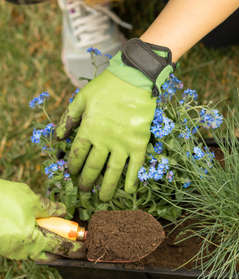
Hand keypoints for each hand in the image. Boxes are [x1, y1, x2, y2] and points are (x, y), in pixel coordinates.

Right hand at [0, 179, 83, 261]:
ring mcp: (10, 248)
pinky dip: (35, 238)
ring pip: (35, 250)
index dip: (75, 246)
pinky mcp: (3, 243)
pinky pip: (24, 244)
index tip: (86, 246)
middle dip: (63, 249)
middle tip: (75, 243)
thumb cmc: (0, 199)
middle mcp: (21, 249)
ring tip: (60, 233)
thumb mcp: (30, 200)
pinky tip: (40, 228)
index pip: (61, 246)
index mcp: (31, 240)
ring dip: (49, 242)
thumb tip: (62, 211)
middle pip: (49, 254)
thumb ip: (49, 208)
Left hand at [57, 41, 172, 200]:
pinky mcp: (139, 143)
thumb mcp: (81, 97)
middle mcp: (105, 140)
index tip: (72, 173)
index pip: (77, 155)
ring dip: (106, 188)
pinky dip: (132, 180)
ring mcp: (123, 144)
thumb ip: (69, 118)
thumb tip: (58, 137)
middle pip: (93, 167)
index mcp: (89, 129)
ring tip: (102, 198)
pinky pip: (135, 166)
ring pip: (113, 172)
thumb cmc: (107, 86)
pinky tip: (128, 190)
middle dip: (86, 182)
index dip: (73, 167)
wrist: (136, 79)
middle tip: (84, 189)